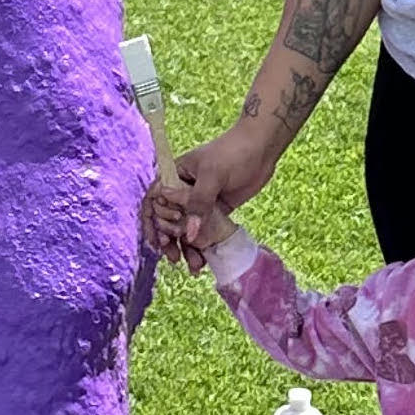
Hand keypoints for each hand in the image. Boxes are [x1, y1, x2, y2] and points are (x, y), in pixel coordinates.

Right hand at [151, 118, 278, 269]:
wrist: (262, 148)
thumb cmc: (232, 153)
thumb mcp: (212, 175)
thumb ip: (199, 204)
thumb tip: (189, 235)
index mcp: (174, 177)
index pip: (154, 202)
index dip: (153, 223)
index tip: (161, 241)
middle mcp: (183, 192)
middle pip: (168, 221)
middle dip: (169, 242)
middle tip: (175, 257)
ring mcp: (200, 203)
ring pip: (186, 230)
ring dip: (186, 249)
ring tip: (194, 266)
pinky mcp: (216, 211)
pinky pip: (204, 232)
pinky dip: (203, 247)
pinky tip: (204, 260)